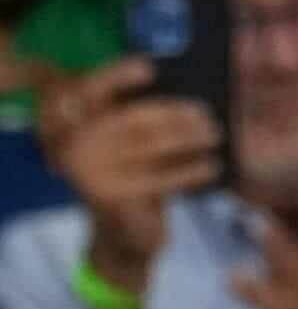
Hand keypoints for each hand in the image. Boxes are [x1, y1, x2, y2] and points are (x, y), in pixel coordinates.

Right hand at [36, 60, 215, 291]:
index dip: (116, 76)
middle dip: (173, 113)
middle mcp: (75, 147)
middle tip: (205, 113)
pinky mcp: (115, 199)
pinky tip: (212, 166)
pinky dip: (191, 170)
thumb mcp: (127, 149)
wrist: (122, 240)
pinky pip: (162, 178)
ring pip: (150, 146)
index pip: (88, 92)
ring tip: (214, 134)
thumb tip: (180, 91)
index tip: (149, 67)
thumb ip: (137, 120)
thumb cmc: (132, 182)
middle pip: (131, 119)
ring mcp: (93, 175)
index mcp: (72, 127)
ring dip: (188, 137)